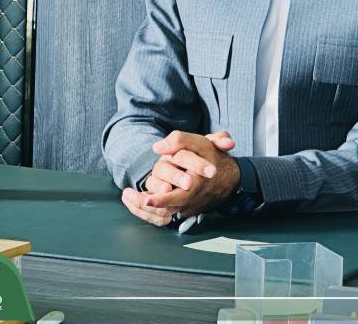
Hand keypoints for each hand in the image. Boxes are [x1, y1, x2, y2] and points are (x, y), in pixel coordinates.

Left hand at [119, 131, 238, 225]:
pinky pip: (163, 216)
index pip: (178, 196)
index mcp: (197, 184)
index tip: (147, 199)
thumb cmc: (213, 157)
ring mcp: (186, 207)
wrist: (230, 177)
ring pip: (163, 214)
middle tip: (132, 198)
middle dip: (147, 206)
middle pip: (166, 209)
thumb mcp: (201, 143)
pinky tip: (133, 201)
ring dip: (143, 209)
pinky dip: (148, 211)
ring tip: (128, 196)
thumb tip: (158, 146)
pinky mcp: (183, 209)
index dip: (161, 199)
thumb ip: (180, 141)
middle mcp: (191, 200)